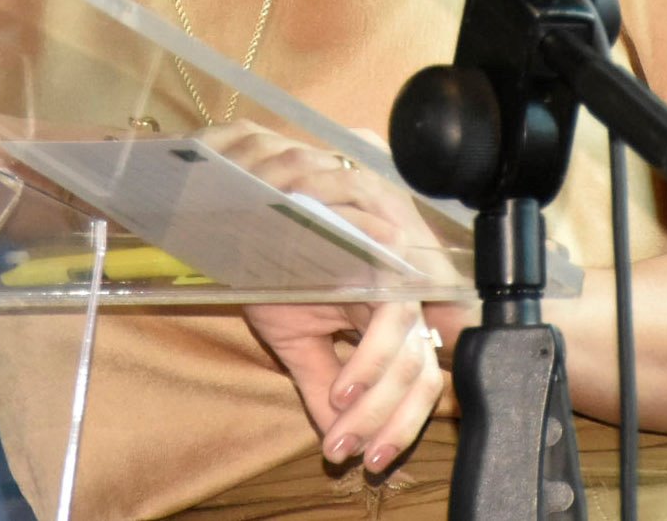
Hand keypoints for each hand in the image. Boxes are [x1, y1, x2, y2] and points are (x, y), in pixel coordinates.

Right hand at [200, 123, 447, 473]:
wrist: (246, 205)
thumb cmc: (272, 262)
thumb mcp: (296, 335)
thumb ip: (324, 384)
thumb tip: (338, 441)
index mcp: (387, 310)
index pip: (417, 375)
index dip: (400, 424)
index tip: (367, 461)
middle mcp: (400, 287)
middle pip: (420, 367)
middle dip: (389, 421)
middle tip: (353, 452)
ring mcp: (393, 264)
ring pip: (410, 346)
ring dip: (378, 400)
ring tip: (344, 426)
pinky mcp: (381, 245)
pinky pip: (391, 314)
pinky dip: (370, 358)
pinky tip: (345, 385)